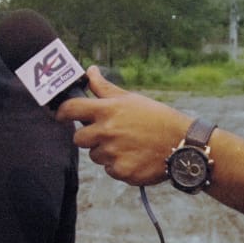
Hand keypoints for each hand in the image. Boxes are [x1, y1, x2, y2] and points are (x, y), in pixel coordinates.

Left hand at [58, 67, 189, 185]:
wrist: (181, 143)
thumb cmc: (155, 117)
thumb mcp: (130, 99)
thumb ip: (104, 88)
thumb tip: (89, 71)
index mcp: (107, 110)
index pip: (71, 109)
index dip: (62, 112)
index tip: (62, 115)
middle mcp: (107, 132)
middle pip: (78, 139)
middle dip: (89, 137)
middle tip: (108, 134)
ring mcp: (113, 153)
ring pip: (95, 155)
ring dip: (106, 152)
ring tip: (128, 145)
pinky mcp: (121, 171)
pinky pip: (110, 170)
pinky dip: (119, 165)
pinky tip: (135, 157)